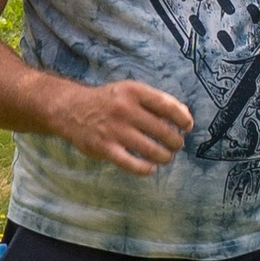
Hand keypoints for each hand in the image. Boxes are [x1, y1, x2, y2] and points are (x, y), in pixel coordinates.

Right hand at [58, 78, 193, 175]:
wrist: (71, 109)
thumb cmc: (108, 101)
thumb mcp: (130, 91)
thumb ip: (156, 101)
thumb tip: (185, 116)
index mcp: (134, 92)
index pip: (167, 106)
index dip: (183, 118)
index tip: (188, 126)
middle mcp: (125, 109)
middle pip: (162, 130)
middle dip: (175, 141)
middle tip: (176, 145)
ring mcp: (114, 130)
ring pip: (151, 150)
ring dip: (165, 156)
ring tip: (166, 157)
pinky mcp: (105, 148)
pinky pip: (132, 164)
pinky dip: (145, 169)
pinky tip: (150, 168)